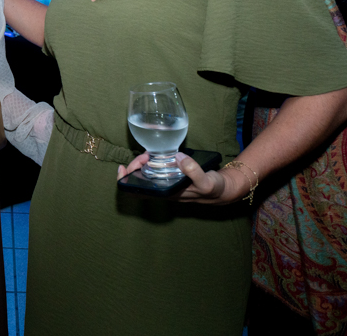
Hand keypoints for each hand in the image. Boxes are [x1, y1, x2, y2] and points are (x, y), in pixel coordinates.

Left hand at [118, 152, 245, 204]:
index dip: (126, 182)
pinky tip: (154, 153)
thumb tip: (179, 158)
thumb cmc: (213, 188)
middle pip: (139, 180)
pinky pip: (155, 168)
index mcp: (167, 194)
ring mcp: (166, 182)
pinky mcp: (171, 174)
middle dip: (136, 166)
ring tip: (149, 153)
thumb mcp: (206, 182)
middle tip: (145, 154)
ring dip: (143, 162)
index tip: (122, 168)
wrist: (223, 189)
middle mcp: (163, 189)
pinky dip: (151, 159)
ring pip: (146, 173)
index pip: (139, 192)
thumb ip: (194, 172)